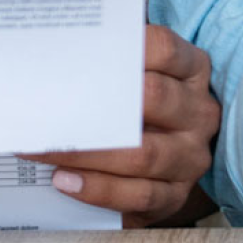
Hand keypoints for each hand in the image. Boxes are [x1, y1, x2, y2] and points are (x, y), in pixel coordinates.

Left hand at [19, 23, 220, 227]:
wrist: (163, 163)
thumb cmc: (140, 109)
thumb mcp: (139, 77)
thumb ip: (108, 61)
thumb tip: (52, 52)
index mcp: (192, 72)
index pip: (164, 48)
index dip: (127, 47)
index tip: (81, 50)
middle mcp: (199, 112)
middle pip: (154, 98)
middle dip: (97, 102)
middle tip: (48, 104)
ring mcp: (191, 156)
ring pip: (144, 154)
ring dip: (87, 154)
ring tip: (43, 150)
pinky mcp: (177, 195)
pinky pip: (141, 195)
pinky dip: (100, 189)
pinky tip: (65, 181)